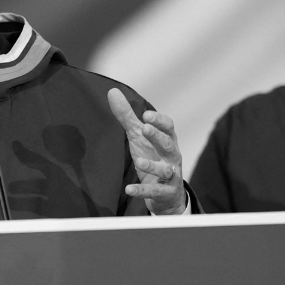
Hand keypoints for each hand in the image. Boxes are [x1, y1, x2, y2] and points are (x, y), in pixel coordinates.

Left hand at [107, 88, 186, 214]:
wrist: (166, 193)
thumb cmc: (152, 156)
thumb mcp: (139, 136)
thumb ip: (127, 116)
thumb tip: (112, 91)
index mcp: (167, 140)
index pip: (169, 127)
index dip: (159, 121)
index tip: (146, 115)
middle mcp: (172, 156)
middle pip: (168, 144)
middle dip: (157, 136)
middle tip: (144, 128)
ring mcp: (171, 175)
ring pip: (166, 170)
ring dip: (152, 166)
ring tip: (138, 162)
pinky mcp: (165, 192)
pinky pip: (154, 191)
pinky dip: (142, 190)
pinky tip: (129, 189)